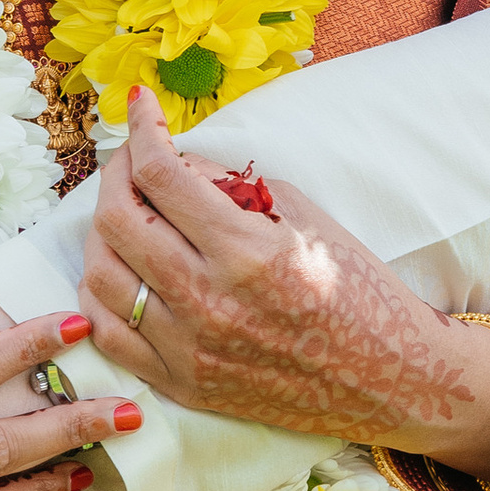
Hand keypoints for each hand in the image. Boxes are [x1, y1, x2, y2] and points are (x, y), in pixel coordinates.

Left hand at [77, 94, 489, 476]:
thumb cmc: (358, 290)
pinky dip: (101, 294)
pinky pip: (109, 336)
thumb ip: (233, 186)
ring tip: (125, 212)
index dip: (142, 128)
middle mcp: (210, 303)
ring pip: (102, 277)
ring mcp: (191, 350)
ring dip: (102, 232)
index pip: (162, 174)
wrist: (388, 380)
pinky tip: (121, 269)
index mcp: (248, 253)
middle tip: (131, 159)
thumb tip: (174, 160)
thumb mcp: (306, 217)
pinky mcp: (184, 385)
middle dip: (115, 173)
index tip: (140, 105)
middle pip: (119, 220)